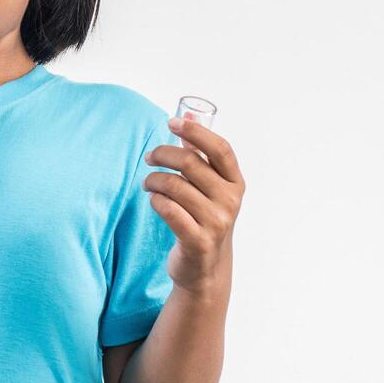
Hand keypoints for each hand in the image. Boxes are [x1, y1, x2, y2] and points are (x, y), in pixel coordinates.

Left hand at [143, 116, 245, 296]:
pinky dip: (155, 200)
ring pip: (173, 185)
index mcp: (235, 183)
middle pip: (189, 162)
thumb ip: (200, 154)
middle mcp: (230, 201)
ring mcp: (216, 222)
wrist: (205, 268)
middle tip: (149, 158)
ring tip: (148, 183)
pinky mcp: (198, 240)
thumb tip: (187, 114)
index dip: (196, 131)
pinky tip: (153, 200)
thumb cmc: (204, 218)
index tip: (172, 121)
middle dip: (162, 154)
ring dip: (153, 180)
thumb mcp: (210, 187)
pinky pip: (167, 209)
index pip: (219, 149)